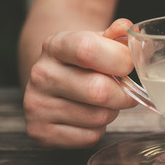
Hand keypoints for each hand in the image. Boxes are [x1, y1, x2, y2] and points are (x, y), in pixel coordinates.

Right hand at [23, 19, 137, 147]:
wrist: (52, 78)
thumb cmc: (83, 60)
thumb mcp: (97, 41)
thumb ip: (116, 35)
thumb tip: (126, 27)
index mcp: (56, 45)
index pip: (87, 50)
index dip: (119, 60)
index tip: (128, 65)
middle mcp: (40, 74)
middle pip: (98, 91)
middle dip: (123, 94)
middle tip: (125, 91)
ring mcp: (36, 104)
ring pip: (98, 117)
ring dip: (111, 112)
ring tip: (102, 102)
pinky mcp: (40, 132)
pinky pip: (89, 137)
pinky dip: (98, 129)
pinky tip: (88, 116)